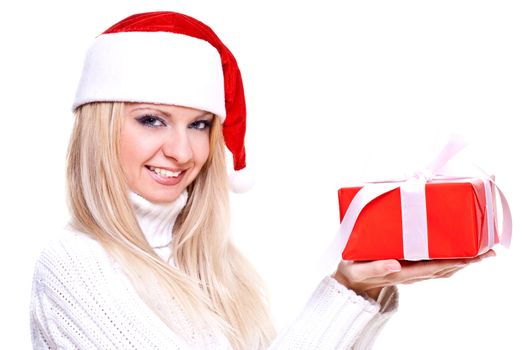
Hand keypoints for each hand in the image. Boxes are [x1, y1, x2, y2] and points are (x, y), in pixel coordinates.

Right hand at [332, 250, 495, 299]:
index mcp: (400, 273)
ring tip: (481, 252)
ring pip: (442, 269)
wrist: (349, 281)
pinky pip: (435, 266)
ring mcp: (411, 273)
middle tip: (488, 252)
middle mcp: (410, 274)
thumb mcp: (359, 269)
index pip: (431, 268)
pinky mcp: (409, 269)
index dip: (452, 263)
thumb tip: (394, 264)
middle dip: (467, 262)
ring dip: (463, 262)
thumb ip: (375, 267)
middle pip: (444, 269)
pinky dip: (450, 261)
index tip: (470, 257)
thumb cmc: (353, 271)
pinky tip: (457, 254)